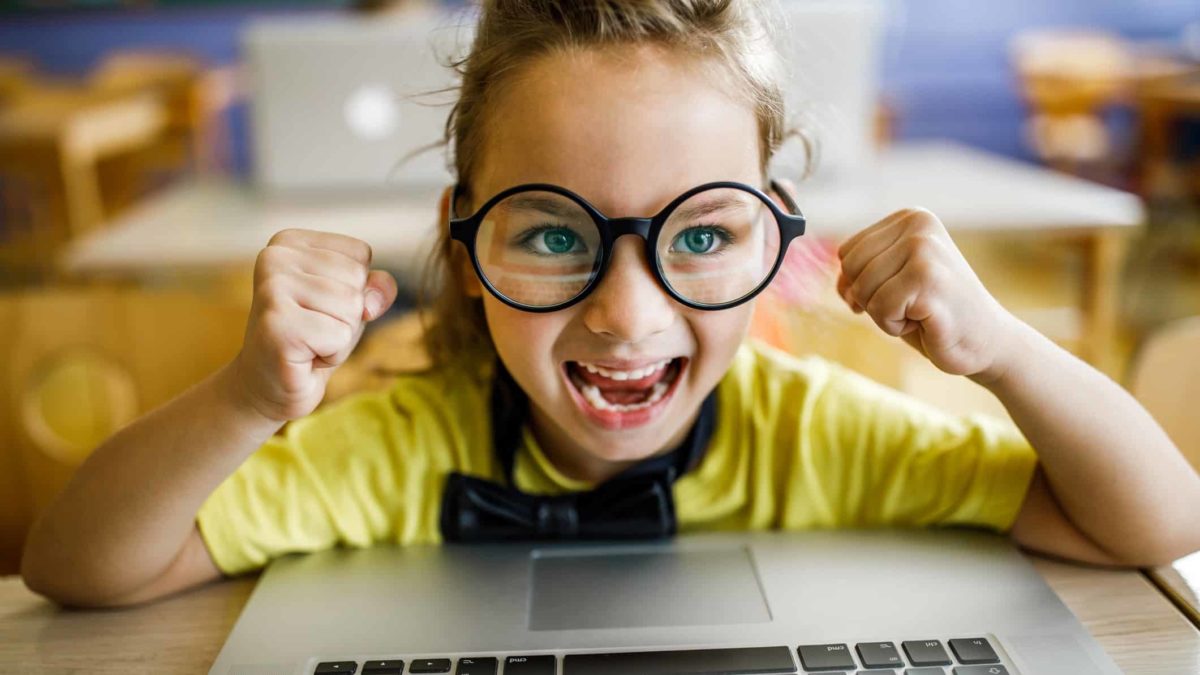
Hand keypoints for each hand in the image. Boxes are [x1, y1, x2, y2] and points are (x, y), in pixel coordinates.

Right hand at [234, 229, 397, 421]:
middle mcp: (274, 257)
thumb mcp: (352, 303)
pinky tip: (303, 357)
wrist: (269, 386)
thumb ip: (377, 287)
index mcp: (289, 242)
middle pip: (357, 279)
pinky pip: (340, 335)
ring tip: (308, 342)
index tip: (318, 308)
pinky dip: (331, 355)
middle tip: (312, 331)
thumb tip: (372, 299)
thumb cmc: (313, 339)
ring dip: (339, 337)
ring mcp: (272, 289)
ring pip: (352, 307)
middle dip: (347, 316)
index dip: (353, 290)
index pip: (360, 254)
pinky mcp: (277, 324)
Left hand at [836, 208, 1016, 380]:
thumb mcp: (893, 280)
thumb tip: (838, 279)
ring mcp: (924, 250)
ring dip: (885, 314)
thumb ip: (862, 269)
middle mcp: (918, 226)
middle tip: (911, 305)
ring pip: (863, 290)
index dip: (859, 284)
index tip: (896, 293)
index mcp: (910, 218)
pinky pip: (880, 310)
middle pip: (851, 270)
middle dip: (871, 299)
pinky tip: (926, 321)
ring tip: (920, 311)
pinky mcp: (928, 280)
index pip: (847, 253)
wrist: (986, 341)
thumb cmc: (932, 312)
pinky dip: (896, 326)